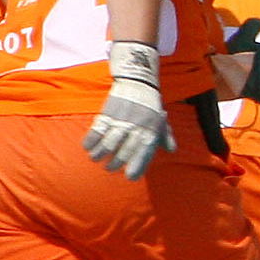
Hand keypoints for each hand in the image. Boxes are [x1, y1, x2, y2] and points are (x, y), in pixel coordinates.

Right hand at [84, 41, 172, 179]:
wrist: (138, 82)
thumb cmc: (150, 105)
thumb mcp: (161, 119)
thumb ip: (166, 136)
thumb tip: (172, 150)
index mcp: (152, 128)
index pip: (145, 151)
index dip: (138, 165)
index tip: (130, 177)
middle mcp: (137, 126)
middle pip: (125, 150)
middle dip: (116, 163)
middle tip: (110, 168)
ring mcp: (122, 119)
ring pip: (109, 142)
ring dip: (100, 154)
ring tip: (96, 158)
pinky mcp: (108, 112)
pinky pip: (97, 130)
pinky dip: (91, 141)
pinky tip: (87, 147)